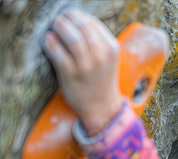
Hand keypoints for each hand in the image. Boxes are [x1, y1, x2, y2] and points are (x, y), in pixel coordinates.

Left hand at [43, 9, 122, 136]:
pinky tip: (48, 40)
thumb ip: (97, 41)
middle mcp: (101, 56)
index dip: (78, 16)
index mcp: (111, 48)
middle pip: (82, 26)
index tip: (70, 16)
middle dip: (68, 18)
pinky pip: (58, 53)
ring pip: (72, 37)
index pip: (93, 23)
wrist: (102, 107)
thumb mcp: (108, 58)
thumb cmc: (102, 80)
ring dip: (60, 27)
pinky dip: (51, 43)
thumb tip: (76, 21)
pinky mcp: (71, 75)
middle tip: (60, 19)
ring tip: (54, 26)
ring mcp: (86, 66)